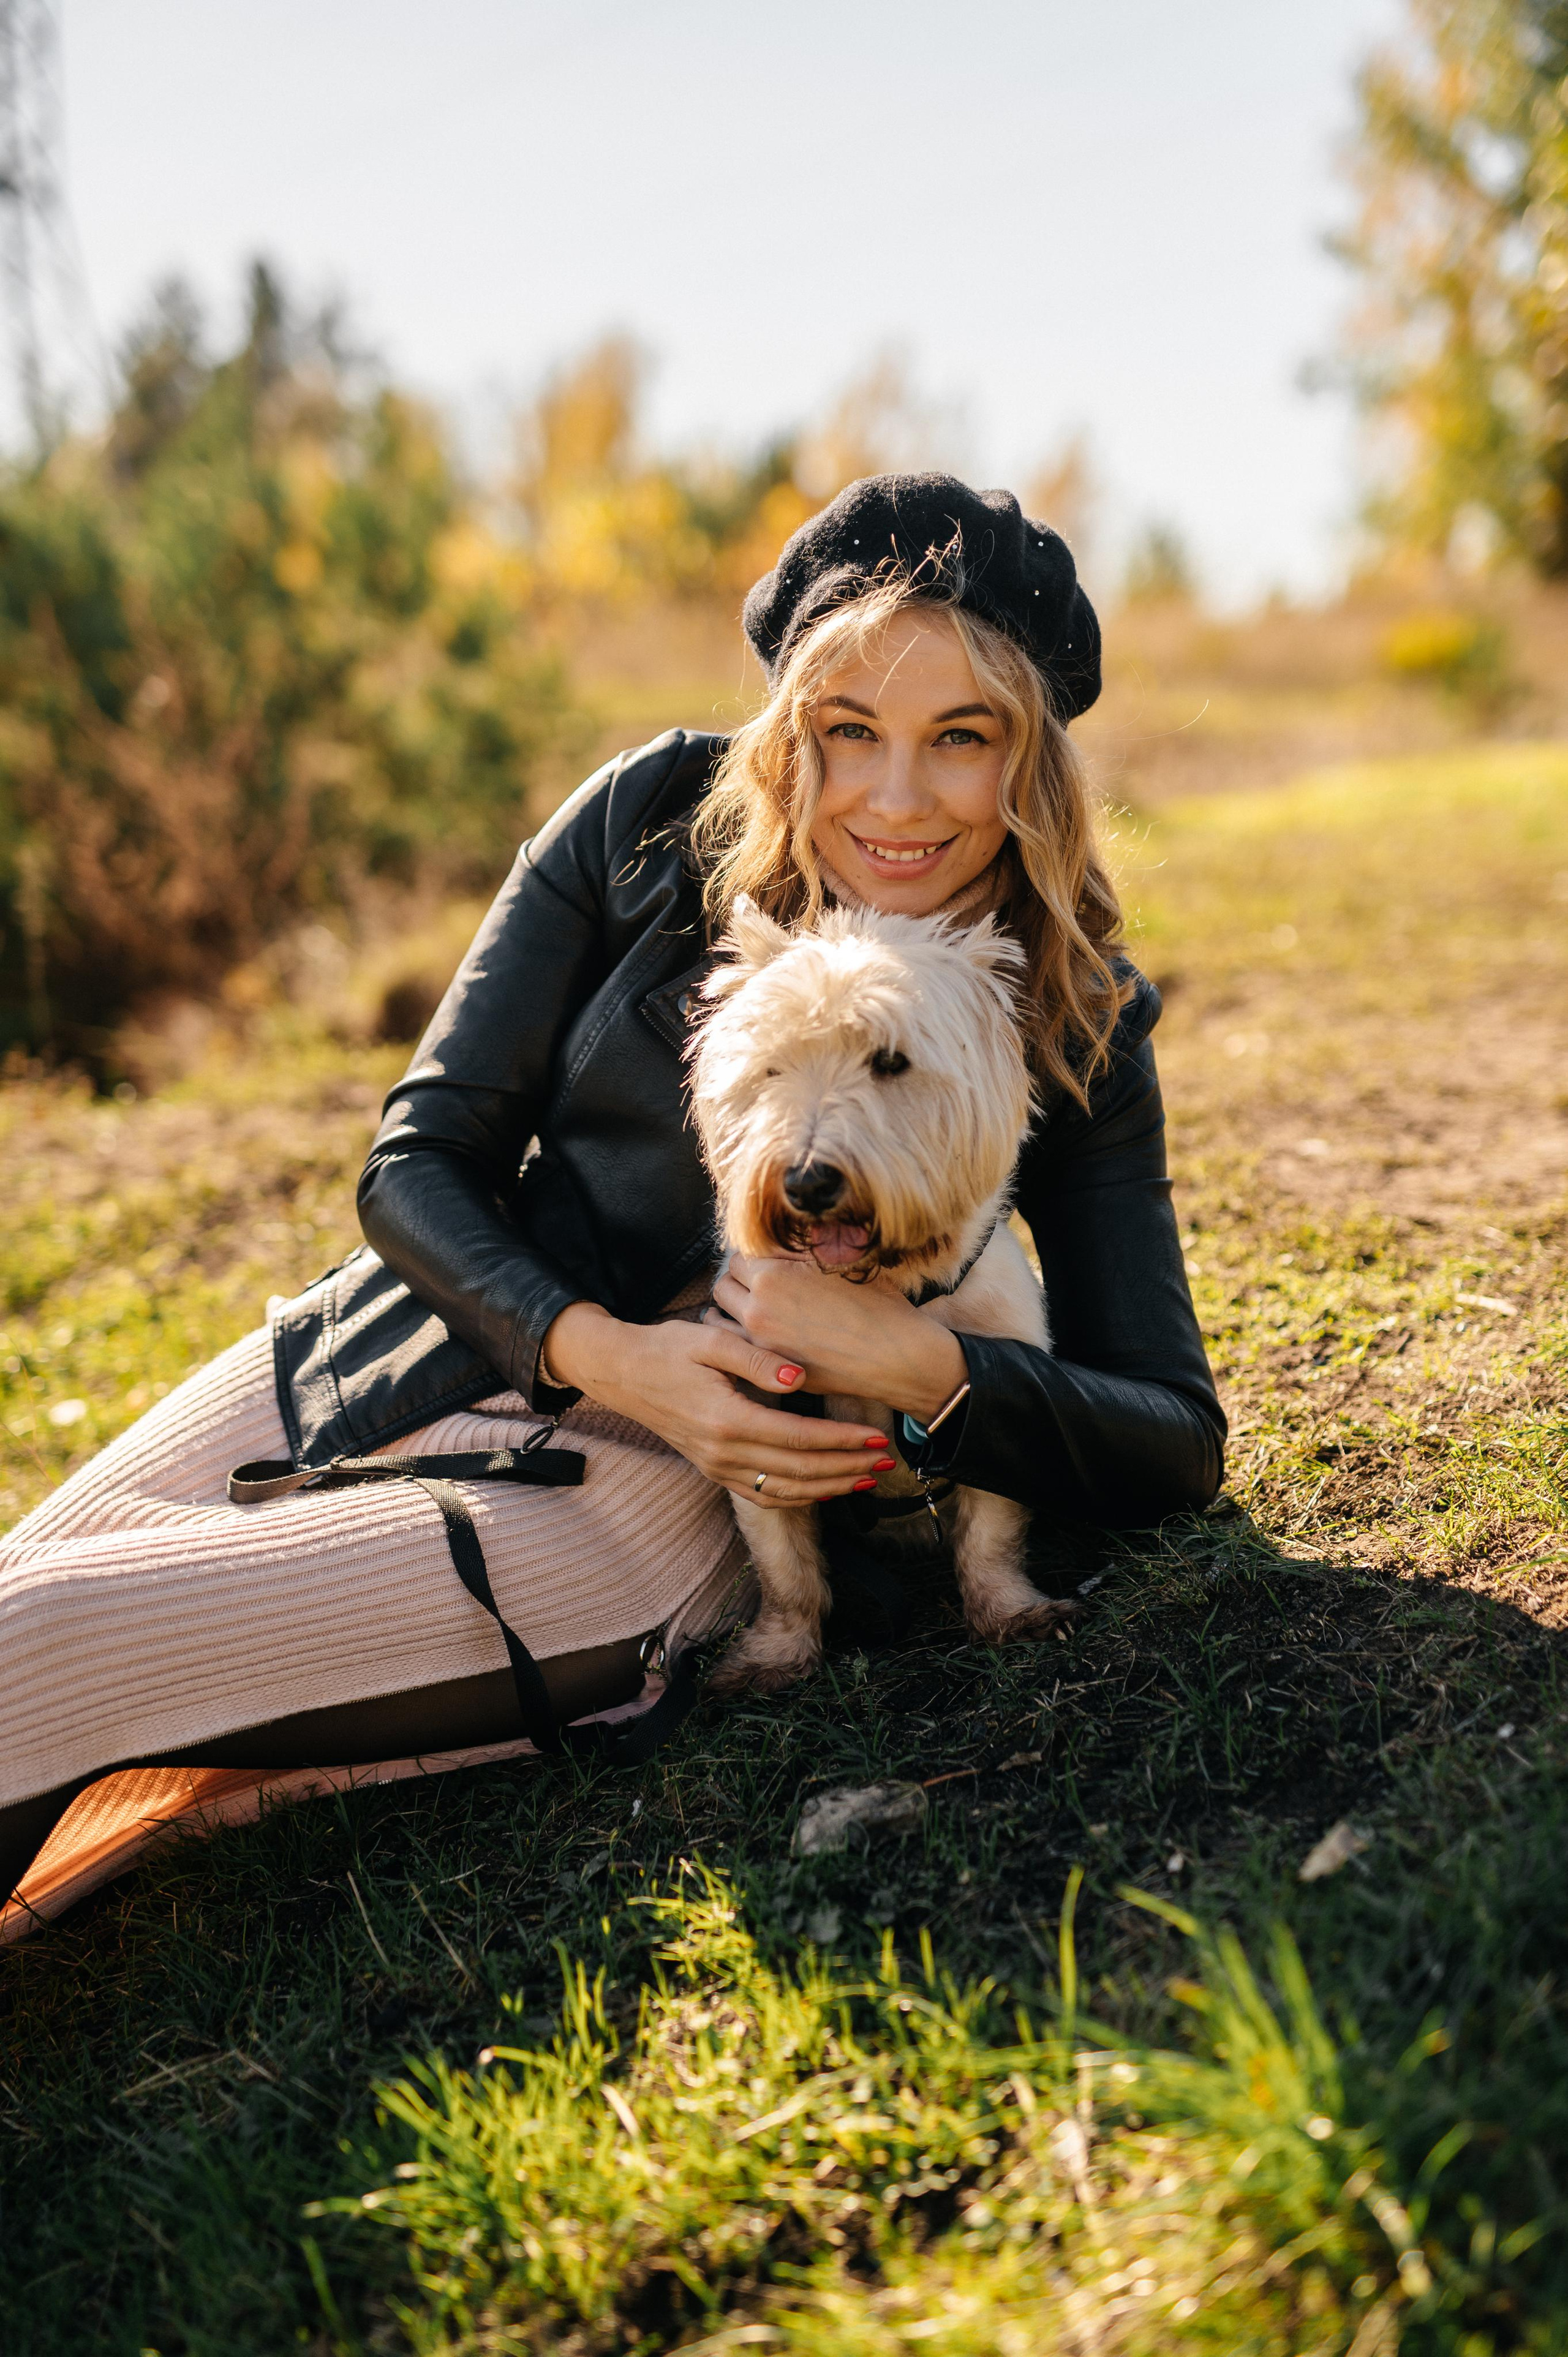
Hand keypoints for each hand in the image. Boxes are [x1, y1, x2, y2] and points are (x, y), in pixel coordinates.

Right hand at [539, 1301, 893, 1508]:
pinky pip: (763, 1495)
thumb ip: (757, 1358)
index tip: (876, 1437)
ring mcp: (717, 1467)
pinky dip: (798, 1496)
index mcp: (727, 1419)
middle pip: (800, 1471)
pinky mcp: (714, 1471)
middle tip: (886, 1460)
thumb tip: (800, 1378)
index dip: (842, 1441)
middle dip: (847, 1467)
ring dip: (830, 1487)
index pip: (799, 1438)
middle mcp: (723, 1453)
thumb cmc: (668, 1349)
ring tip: (866, 1478)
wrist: (623, 1373)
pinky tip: (824, 1488)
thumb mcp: (711, 1340)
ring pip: (785, 1491)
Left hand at [710, 1254, 967, 1426]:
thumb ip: (807, 1246)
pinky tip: (754, 1335)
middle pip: (723, 1285)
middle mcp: (758, 1309)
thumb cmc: (878, 1306)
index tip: (767, 1261)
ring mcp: (760, 1343)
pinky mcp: (769, 1369)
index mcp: (772, 1276)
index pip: (739, 1256)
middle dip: (738, 1281)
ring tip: (750, 1308)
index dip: (755, 1256)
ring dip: (731, 1310)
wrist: (897, 1357)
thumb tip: (793, 1228)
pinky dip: (736, 1339)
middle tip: (757, 1283)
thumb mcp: (843, 1261)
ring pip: (720, 1319)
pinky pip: (734, 1349)